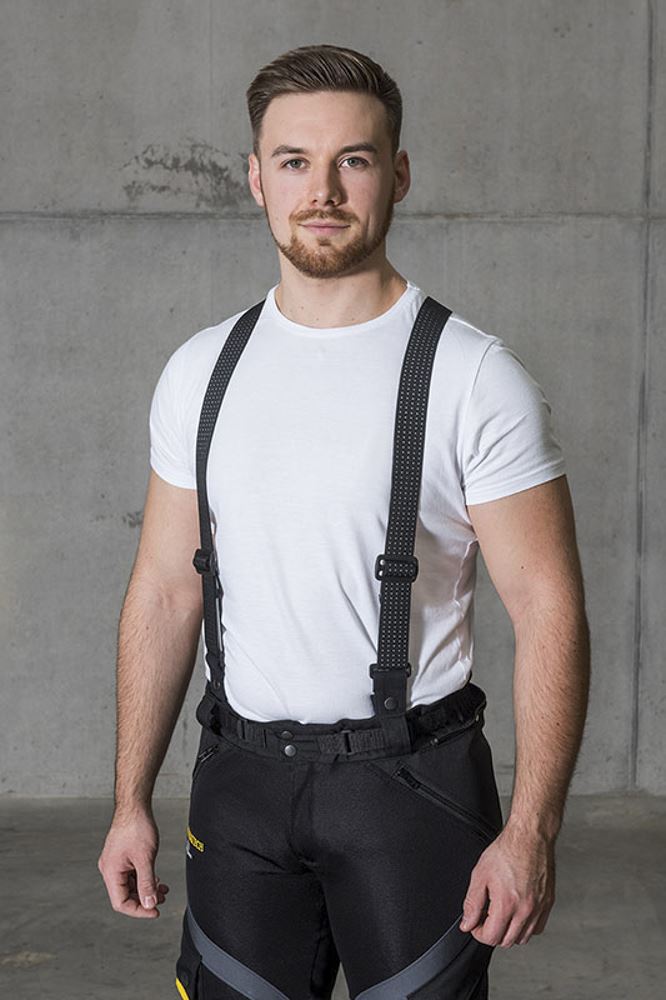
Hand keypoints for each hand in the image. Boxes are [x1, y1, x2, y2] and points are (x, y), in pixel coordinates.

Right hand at [97, 807, 169, 917]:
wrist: (135, 806)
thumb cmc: (136, 827)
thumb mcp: (145, 859)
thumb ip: (147, 883)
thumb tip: (150, 903)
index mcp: (111, 872)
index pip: (121, 903)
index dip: (139, 910)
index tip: (154, 912)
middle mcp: (110, 869)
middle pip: (125, 895)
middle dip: (144, 899)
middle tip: (161, 900)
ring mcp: (115, 862)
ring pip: (129, 885)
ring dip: (146, 889)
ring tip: (162, 890)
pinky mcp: (122, 856)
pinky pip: (131, 874)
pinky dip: (144, 878)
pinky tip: (155, 878)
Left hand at [459, 821, 555, 946]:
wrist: (530, 837)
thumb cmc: (506, 851)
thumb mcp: (480, 874)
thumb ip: (472, 903)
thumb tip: (467, 923)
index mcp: (507, 904)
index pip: (491, 937)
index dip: (478, 932)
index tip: (475, 923)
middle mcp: (525, 910)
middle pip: (506, 941)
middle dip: (492, 933)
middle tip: (486, 917)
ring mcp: (539, 908)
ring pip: (523, 938)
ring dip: (509, 931)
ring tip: (501, 913)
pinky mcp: (548, 903)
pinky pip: (537, 928)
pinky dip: (526, 927)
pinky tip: (517, 912)